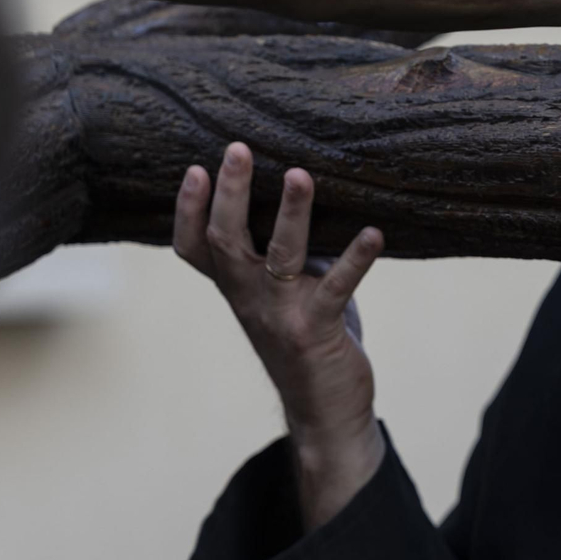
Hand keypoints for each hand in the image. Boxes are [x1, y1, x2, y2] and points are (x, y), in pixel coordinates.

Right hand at [173, 141, 385, 526]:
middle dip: (231, 193)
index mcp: (236, 288)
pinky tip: (374, 234)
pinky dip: (356, 258)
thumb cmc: (308, 337)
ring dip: (293, 214)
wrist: (325, 410)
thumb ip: (285, 250)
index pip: (193, 248)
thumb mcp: (285, 291)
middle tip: (236, 149)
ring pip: (279, 256)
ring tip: (300, 174)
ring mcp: (282, 314)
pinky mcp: (318, 329)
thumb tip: (302, 186)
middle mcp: (250, 298)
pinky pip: (338, 287)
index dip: (186, 211)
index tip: (192, 167)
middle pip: (227, 241)